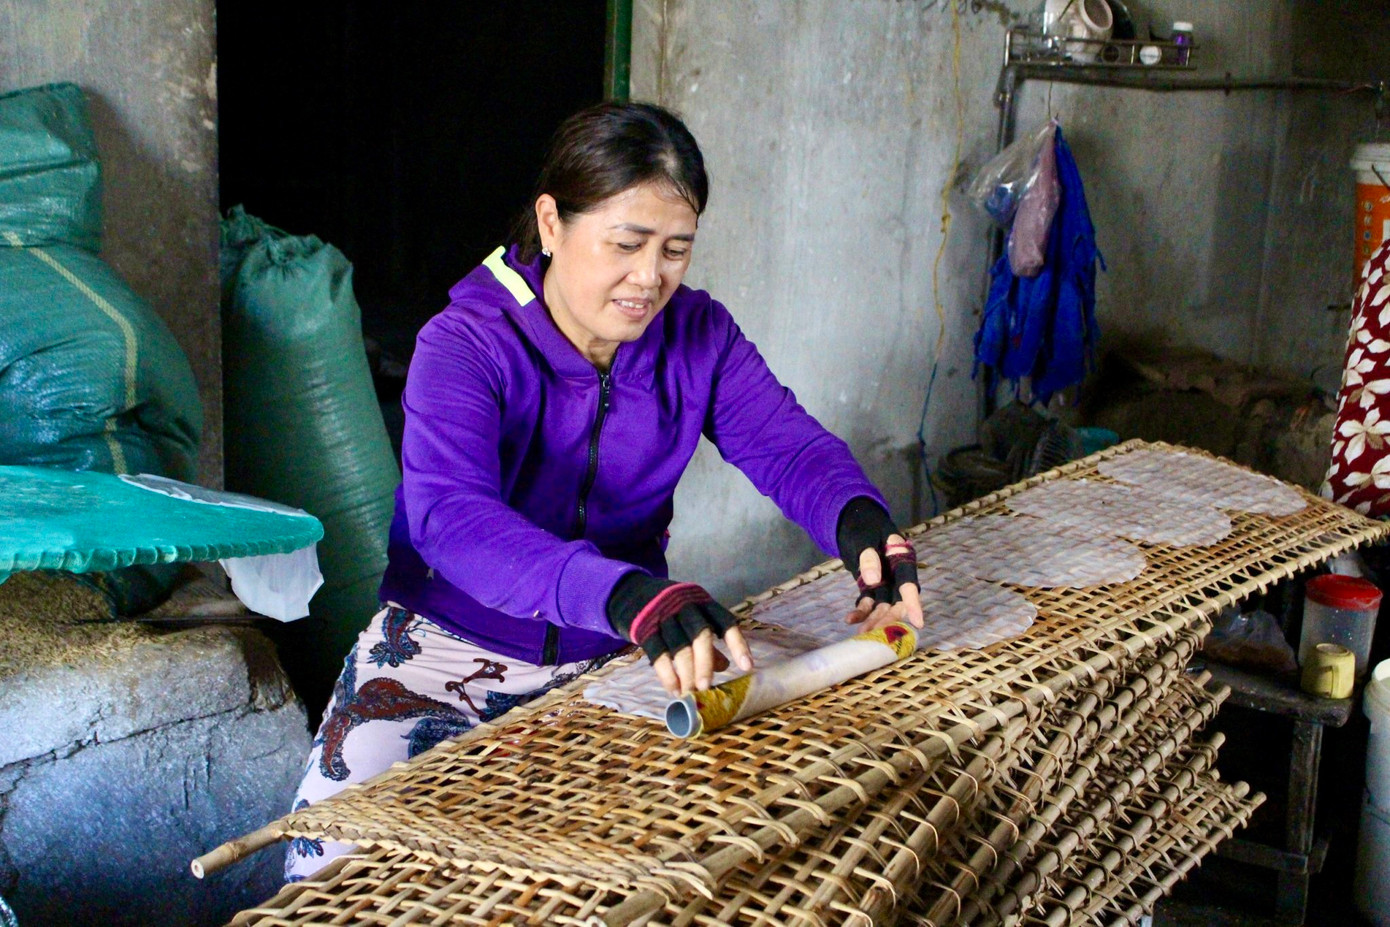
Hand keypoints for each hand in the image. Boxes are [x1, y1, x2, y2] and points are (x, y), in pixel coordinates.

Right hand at [606, 573, 753, 695]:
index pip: (725, 621)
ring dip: (686, 674)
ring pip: (680, 647)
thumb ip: (709, 641)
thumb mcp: (692, 618)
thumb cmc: (670, 610)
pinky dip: (667, 674)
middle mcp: (686, 606)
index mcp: (703, 602)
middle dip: (705, 664)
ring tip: (689, 692)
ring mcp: (664, 615)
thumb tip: (726, 666)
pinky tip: (673, 688)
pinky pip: (658, 653)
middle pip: (700, 635)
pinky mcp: (645, 628)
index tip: (747, 667)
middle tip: (706, 687)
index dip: (737, 644)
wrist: (631, 593)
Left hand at [836, 497, 923, 631]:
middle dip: (890, 617)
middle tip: (878, 633)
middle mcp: (896, 571)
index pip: (909, 581)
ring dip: (875, 619)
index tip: (919, 622)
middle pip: (898, 599)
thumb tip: (873, 581)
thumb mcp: (864, 537)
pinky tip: (850, 620)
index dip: (914, 602)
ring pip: (884, 604)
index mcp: (900, 556)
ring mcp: (885, 579)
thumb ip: (868, 557)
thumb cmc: (862, 525)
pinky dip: (861, 611)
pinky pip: (869, 601)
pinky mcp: (872, 585)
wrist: (853, 520)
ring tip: (862, 633)